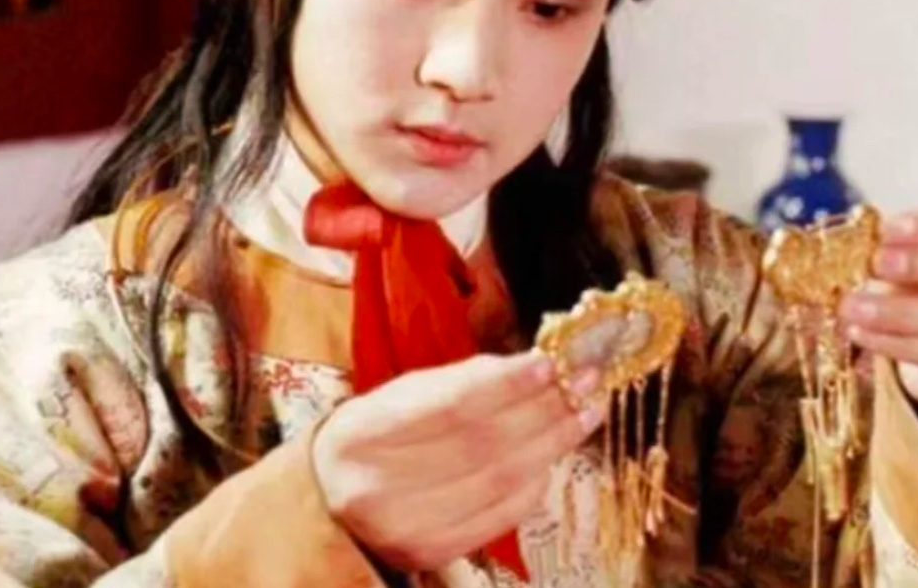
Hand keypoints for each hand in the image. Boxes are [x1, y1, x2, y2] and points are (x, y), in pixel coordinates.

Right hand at [312, 351, 603, 571]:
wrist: (329, 497)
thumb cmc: (375, 433)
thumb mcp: (402, 393)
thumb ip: (463, 380)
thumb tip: (534, 366)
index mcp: (363, 433)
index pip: (451, 406)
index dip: (508, 384)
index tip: (552, 362)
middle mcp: (379, 488)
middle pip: (484, 445)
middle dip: (545, 410)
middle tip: (587, 382)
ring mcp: (407, 529)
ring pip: (500, 481)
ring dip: (553, 443)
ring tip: (585, 412)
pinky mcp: (432, 554)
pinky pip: (501, 516)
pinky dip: (535, 483)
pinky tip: (553, 456)